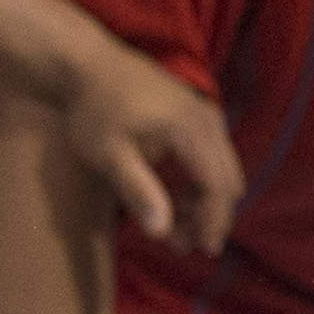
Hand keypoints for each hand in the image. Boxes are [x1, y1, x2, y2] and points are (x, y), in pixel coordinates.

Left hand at [55, 38, 241, 254]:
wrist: (87, 63)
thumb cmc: (93, 109)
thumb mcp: (109, 154)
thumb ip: (139, 191)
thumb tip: (161, 233)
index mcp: (191, 131)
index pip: (217, 185)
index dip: (213, 221)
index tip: (202, 250)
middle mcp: (208, 122)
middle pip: (227, 179)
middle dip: (210, 216)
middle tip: (185, 245)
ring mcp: (205, 116)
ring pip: (221, 170)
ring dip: (204, 201)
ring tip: (177, 228)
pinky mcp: (196, 116)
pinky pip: (211, 156)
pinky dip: (199, 182)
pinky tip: (175, 198)